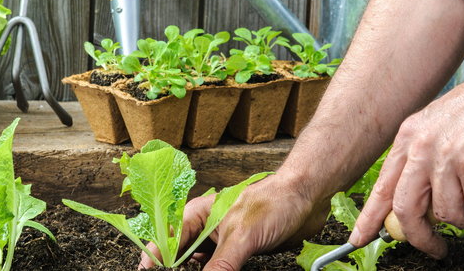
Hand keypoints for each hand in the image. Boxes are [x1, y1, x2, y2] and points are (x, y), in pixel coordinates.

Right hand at [138, 176, 328, 269]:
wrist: (308, 199)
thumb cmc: (274, 203)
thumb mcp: (242, 237)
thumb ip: (220, 265)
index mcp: (198, 214)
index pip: (168, 239)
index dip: (155, 258)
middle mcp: (207, 228)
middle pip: (181, 254)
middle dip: (175, 267)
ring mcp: (223, 241)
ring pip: (200, 263)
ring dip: (195, 270)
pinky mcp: (240, 252)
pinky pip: (221, 269)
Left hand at [349, 65, 463, 257]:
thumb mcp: (442, 125)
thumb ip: (427, 157)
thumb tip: (426, 197)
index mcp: (409, 136)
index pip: (382, 186)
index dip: (370, 217)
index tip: (360, 237)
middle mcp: (421, 146)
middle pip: (405, 209)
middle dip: (419, 237)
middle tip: (435, 248)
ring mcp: (445, 156)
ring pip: (448, 215)